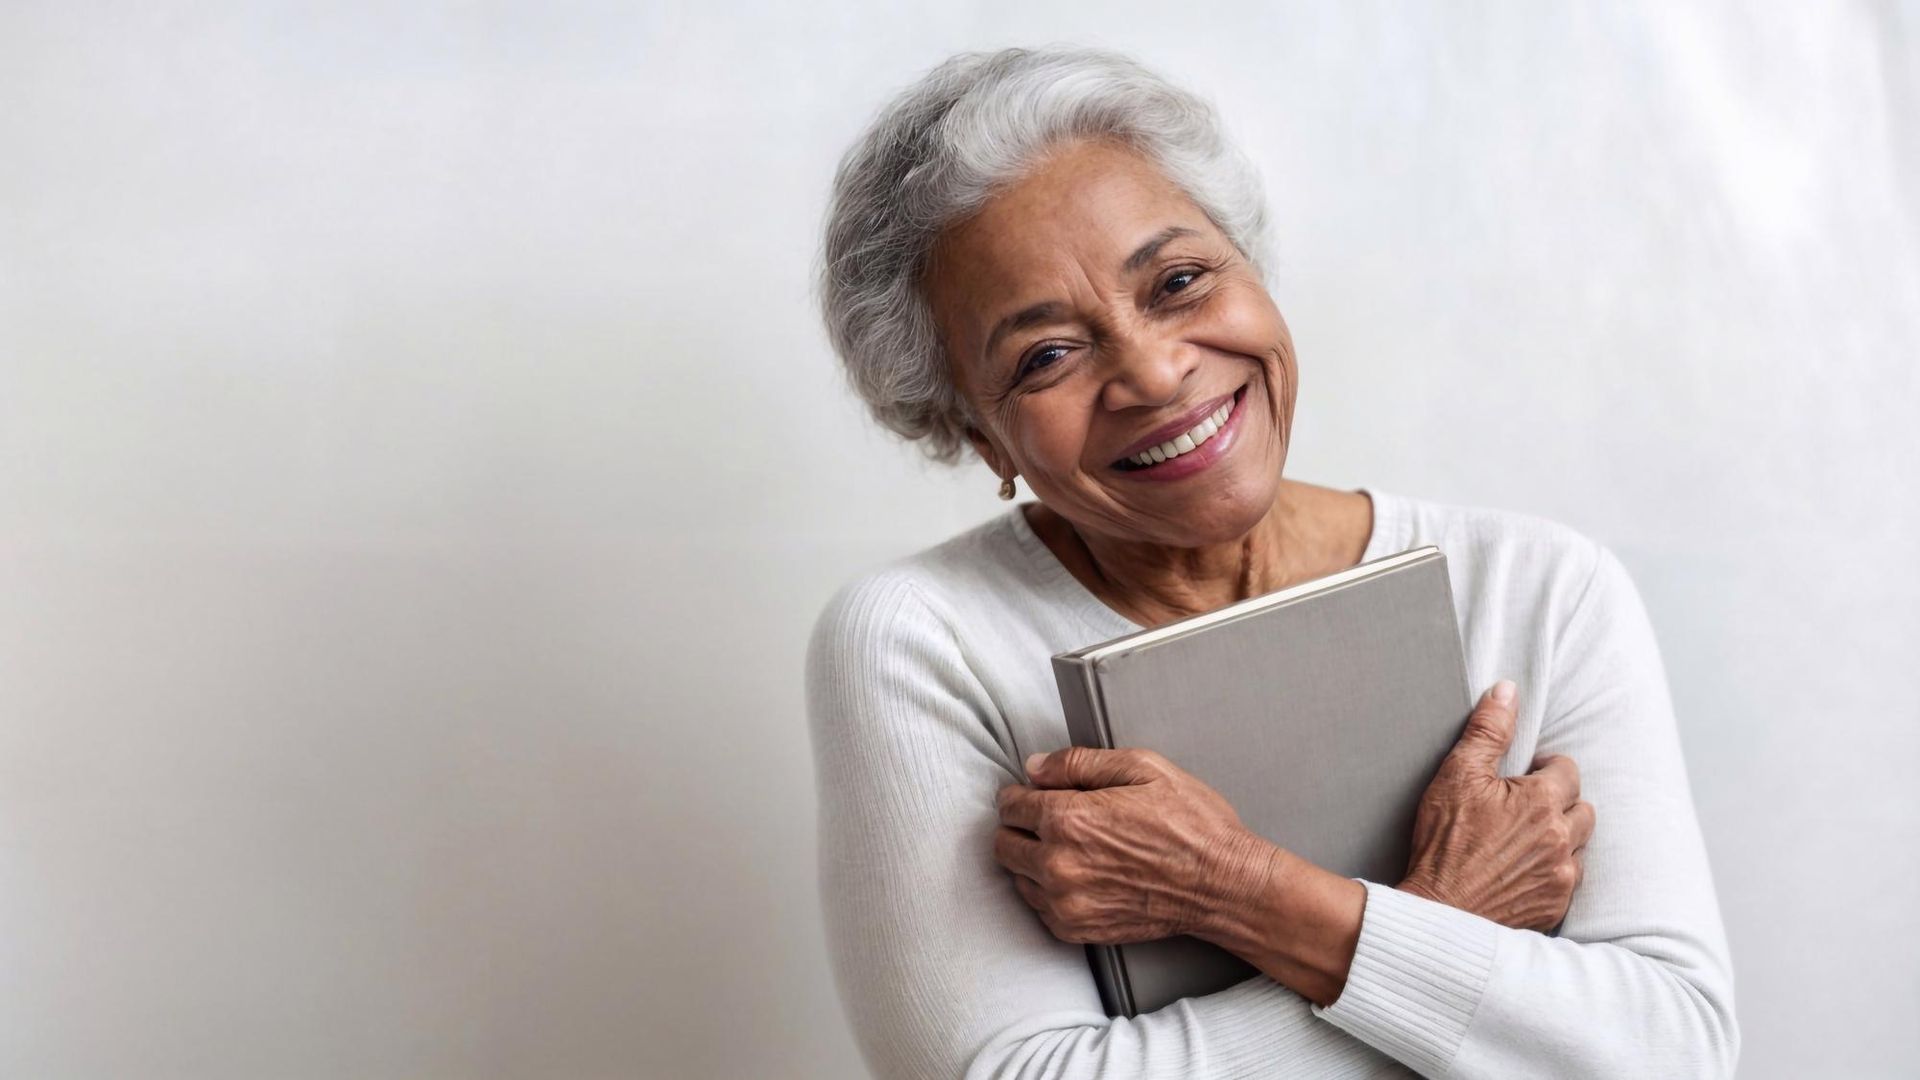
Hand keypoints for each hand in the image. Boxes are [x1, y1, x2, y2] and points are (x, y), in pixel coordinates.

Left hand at [993, 747, 1279, 945]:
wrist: (1222, 885)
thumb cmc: (1191, 824)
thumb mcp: (1143, 768)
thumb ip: (1079, 762)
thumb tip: (1035, 767)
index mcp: (1069, 819)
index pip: (1010, 805)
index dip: (1022, 793)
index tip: (1036, 793)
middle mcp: (1059, 864)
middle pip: (1004, 842)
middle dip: (1019, 825)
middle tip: (1048, 818)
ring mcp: (1066, 903)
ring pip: (1016, 876)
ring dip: (1030, 858)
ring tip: (1067, 847)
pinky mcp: (1077, 930)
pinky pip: (1037, 907)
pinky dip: (1046, 890)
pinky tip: (1076, 875)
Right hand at [1398, 679, 1595, 932]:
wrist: (1436, 915)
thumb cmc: (1443, 845)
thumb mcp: (1456, 776)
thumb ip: (1488, 730)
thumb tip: (1507, 691)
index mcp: (1542, 802)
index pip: (1566, 769)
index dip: (1542, 770)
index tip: (1518, 781)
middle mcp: (1562, 839)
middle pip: (1582, 808)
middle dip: (1558, 804)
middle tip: (1520, 810)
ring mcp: (1562, 877)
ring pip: (1580, 846)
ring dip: (1560, 839)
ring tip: (1522, 841)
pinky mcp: (1555, 907)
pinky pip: (1569, 881)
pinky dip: (1553, 872)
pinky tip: (1521, 871)